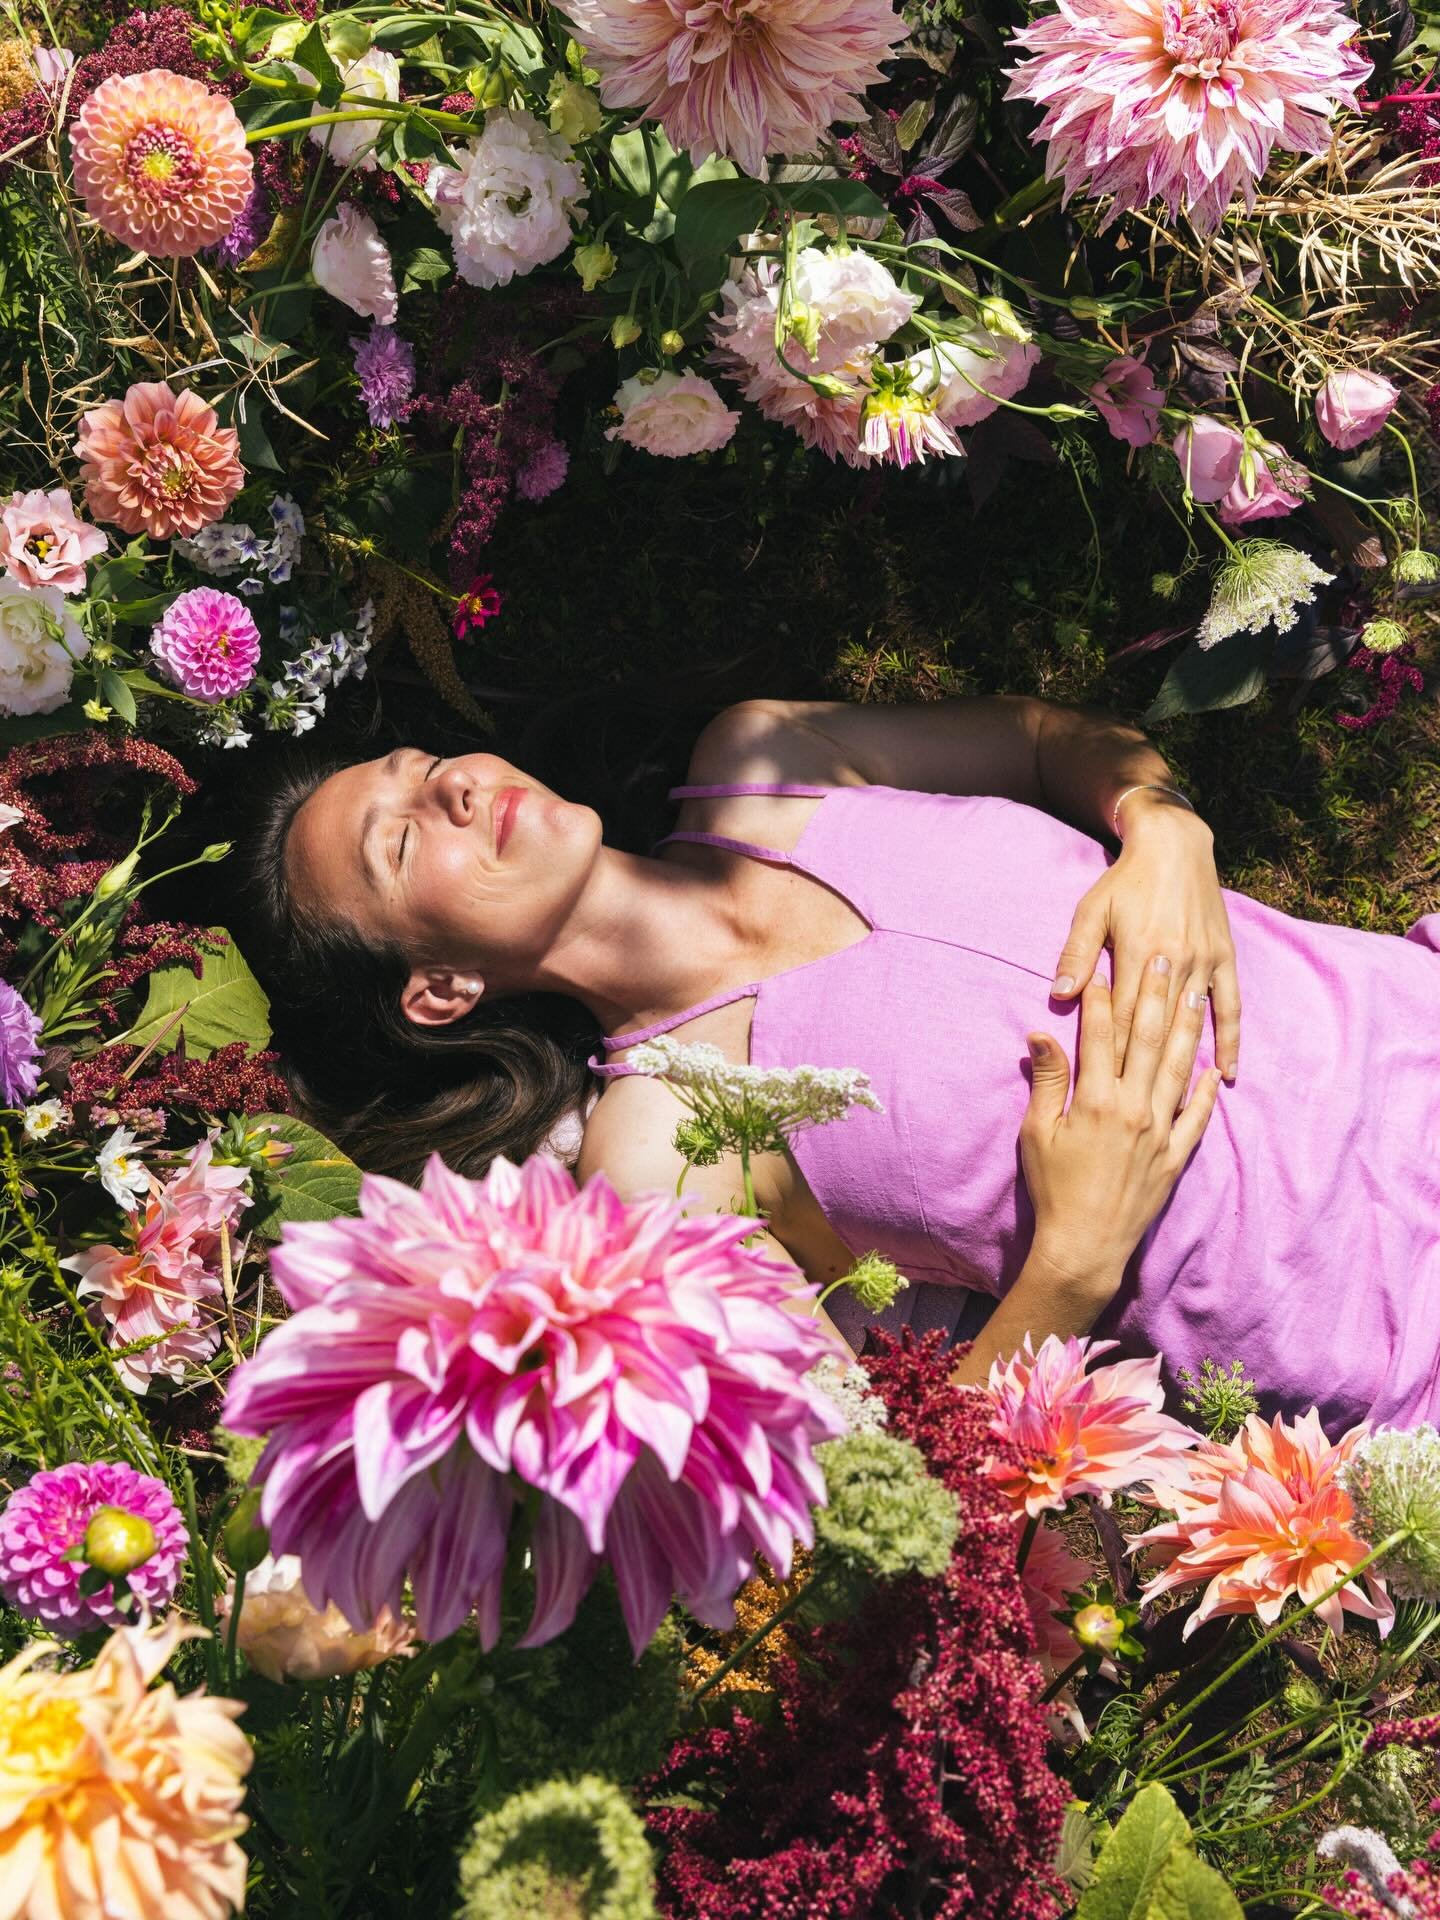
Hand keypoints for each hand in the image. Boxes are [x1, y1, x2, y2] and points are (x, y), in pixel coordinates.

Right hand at [1019, 958, 1221, 1300]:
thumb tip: (1041, 1034)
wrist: (1085, 1245)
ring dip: (1186, 1029)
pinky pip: (1196, 1118)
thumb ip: (1047, 1081)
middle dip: (1153, 995)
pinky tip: (1210, 1070)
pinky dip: (1203, 1092)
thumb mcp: (1037, 1133)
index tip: (1102, 967)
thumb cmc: (1053, 1189)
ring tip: (1193, 994)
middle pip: (1146, 1040)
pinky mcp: (1175, 1156)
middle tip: (1164, 957)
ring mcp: (1160, 1131)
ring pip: (1177, 1068)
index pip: (1101, 1036)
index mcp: (1096, 1100)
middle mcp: (1134, 1108)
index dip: (1101, 999)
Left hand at [1051, 797, 1240, 1080]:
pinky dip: (1230, 1040)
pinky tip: (1228, 1074)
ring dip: (1186, 1064)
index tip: (1104, 1091)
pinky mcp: (1225, 959)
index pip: (1124, 1015)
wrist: (1174, 845)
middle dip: (1147, 1070)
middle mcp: (1176, 961)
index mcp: (1138, 952)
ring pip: (1194, 1021)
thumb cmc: (1123, 881)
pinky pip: (1231, 1007)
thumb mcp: (1090, 912)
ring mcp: (1205, 962)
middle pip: (1159, 1026)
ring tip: (1176, 1107)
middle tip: (1137, 1114)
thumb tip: (1058, 997)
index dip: (1115, 1054)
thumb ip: (1075, 955)